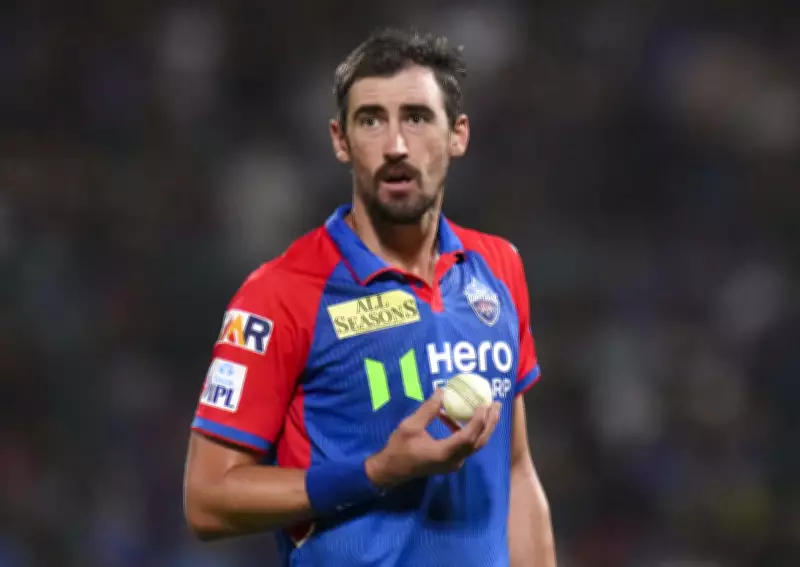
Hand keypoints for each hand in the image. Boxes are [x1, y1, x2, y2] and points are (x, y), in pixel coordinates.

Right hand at [365, 388, 501, 488]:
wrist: (391, 471)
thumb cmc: (399, 448)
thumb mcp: (410, 426)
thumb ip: (428, 410)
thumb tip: (442, 391)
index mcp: (444, 453)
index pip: (468, 436)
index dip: (479, 420)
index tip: (484, 403)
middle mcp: (454, 460)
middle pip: (479, 441)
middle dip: (490, 422)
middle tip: (496, 404)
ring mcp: (454, 462)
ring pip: (475, 444)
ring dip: (482, 426)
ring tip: (486, 407)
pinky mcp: (451, 461)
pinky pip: (466, 444)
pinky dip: (467, 430)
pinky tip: (455, 416)